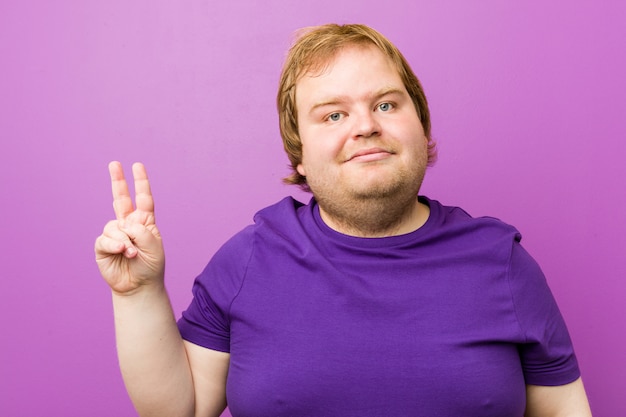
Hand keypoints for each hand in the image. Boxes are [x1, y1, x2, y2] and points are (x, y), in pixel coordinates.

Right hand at [95, 162, 164, 294]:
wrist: (139, 285)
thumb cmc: (150, 265)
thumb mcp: (154, 246)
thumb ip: (141, 231)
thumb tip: (122, 224)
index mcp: (144, 222)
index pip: (143, 198)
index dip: (141, 182)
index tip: (138, 165)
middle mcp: (128, 224)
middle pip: (121, 198)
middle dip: (117, 180)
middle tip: (114, 163)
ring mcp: (115, 234)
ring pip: (114, 226)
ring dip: (125, 240)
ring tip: (132, 253)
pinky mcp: (103, 246)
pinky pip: (105, 239)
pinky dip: (115, 245)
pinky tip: (122, 252)